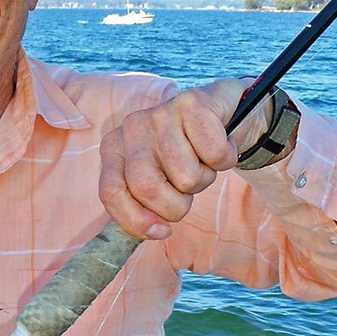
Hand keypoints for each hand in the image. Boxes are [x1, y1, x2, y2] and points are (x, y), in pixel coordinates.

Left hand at [98, 78, 272, 239]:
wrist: (221, 110)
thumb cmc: (185, 155)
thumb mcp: (158, 181)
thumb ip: (145, 207)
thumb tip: (157, 231)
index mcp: (114, 148)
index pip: (111, 193)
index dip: (136, 220)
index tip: (161, 231)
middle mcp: (131, 128)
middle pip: (147, 188)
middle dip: (175, 206)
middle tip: (186, 192)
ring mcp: (160, 113)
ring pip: (186, 177)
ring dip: (204, 179)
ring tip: (202, 160)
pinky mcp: (192, 104)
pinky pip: (214, 155)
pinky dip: (225, 159)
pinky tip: (219, 142)